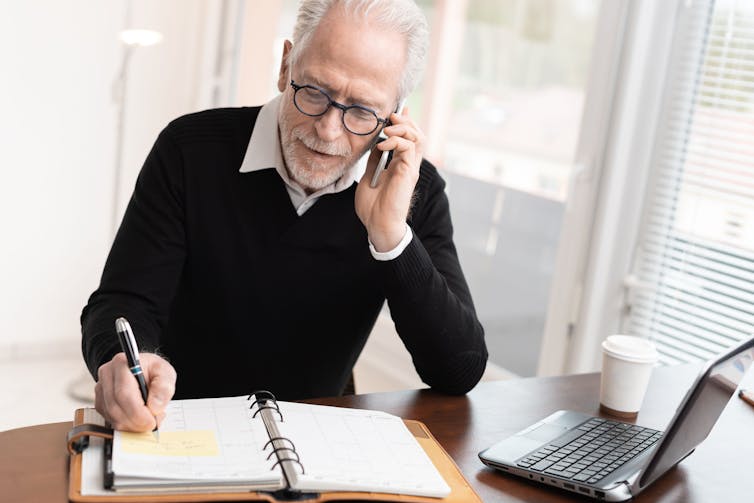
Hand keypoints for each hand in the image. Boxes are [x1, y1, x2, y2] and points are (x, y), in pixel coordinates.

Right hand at [95, 352, 175, 431]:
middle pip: (115, 407)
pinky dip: (125, 424)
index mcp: (122, 363)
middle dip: (135, 422)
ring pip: (111, 416)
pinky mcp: (100, 401)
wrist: (143, 369)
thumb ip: (164, 388)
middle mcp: (107, 374)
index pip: (124, 394)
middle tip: (152, 425)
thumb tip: (154, 408)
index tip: (151, 422)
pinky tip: (137, 419)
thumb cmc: (153, 370)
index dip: (137, 412)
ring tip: (147, 420)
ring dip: (131, 425)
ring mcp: (100, 388)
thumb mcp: (166, 372)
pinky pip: (109, 419)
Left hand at [355, 108, 424, 250]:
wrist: (377, 225)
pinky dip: (396, 140)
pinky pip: (409, 148)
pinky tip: (383, 144)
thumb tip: (376, 144)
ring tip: (388, 127)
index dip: (405, 123)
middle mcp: (408, 165)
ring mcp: (410, 168)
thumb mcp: (368, 177)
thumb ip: (374, 161)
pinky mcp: (409, 172)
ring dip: (403, 128)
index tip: (396, 111)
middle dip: (405, 121)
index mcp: (400, 165)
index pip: (408, 138)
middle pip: (416, 134)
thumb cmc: (373, 208)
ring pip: (418, 137)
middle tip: (391, 117)